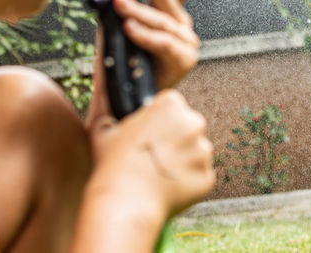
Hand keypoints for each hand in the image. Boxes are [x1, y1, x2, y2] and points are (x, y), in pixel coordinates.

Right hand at [87, 90, 214, 219]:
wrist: (126, 204)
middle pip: (190, 126)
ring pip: (197, 153)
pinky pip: (199, 177)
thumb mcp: (103, 132)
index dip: (161, 120)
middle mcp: (192, 123)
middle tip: (155, 157)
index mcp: (170, 105)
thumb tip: (109, 121)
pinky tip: (167, 190)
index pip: (173, 105)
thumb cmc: (113, 166)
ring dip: (184, 162)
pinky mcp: (207, 177)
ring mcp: (202, 152)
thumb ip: (111, 120)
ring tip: (158, 176)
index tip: (151, 134)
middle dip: (177, 139)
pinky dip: (188, 183)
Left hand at [92, 0, 199, 89]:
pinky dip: (145, 34)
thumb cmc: (123, 59)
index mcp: (170, 11)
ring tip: (116, 2)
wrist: (123, 98)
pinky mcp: (184, 60)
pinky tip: (129, 29)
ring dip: (137, 8)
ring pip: (163, 18)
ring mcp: (186, 42)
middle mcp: (182, 24)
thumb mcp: (114, 19)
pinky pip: (164, 42)